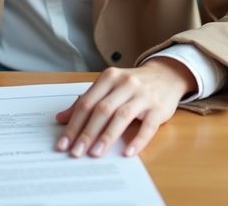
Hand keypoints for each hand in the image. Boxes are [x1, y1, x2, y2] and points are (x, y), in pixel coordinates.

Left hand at [55, 57, 194, 158]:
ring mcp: (143, 95)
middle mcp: (126, 84)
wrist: (167, 75)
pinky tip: (127, 152)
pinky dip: (137, 140)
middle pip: (102, 109)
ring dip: (107, 137)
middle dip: (87, 133)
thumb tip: (61, 119)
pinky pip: (148, 126)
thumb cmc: (133, 85)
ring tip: (95, 154)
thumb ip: (87, 102)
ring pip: (122, 116)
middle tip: (76, 152)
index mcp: (109, 77)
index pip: (87, 103)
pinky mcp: (159, 108)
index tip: (63, 143)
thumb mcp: (109, 87)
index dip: (73, 124)